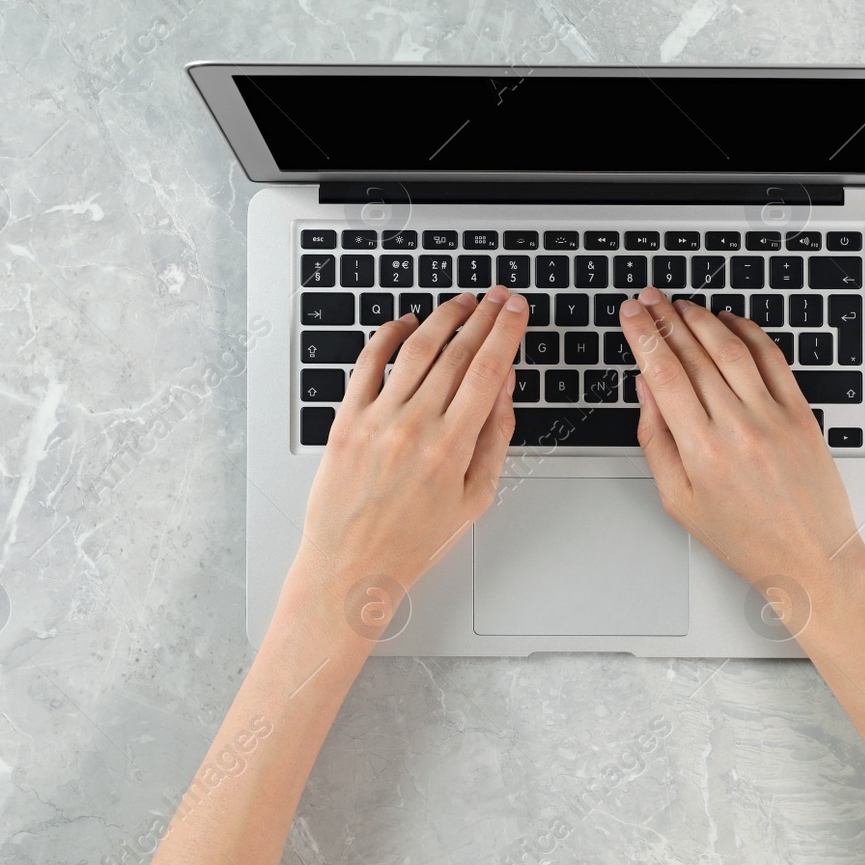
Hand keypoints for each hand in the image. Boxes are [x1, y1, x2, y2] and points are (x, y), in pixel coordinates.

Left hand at [288, 287, 528, 622]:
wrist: (351, 567)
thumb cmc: (413, 542)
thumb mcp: (475, 498)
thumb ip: (495, 438)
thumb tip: (505, 387)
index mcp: (452, 448)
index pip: (488, 370)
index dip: (507, 332)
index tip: (517, 309)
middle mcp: (415, 427)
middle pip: (457, 352)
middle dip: (484, 316)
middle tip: (499, 297)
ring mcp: (377, 420)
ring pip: (417, 349)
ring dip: (444, 317)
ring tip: (463, 302)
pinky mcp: (346, 420)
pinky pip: (368, 363)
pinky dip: (389, 335)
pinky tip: (406, 323)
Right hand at [620, 286, 864, 617]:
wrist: (810, 557)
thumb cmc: (744, 537)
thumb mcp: (679, 500)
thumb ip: (656, 440)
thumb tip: (646, 388)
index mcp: (701, 451)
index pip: (664, 374)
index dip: (642, 336)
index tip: (630, 313)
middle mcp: (737, 427)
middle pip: (694, 354)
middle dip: (665, 319)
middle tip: (648, 299)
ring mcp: (773, 416)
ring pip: (731, 349)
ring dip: (702, 319)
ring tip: (681, 305)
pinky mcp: (801, 413)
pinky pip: (772, 359)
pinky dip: (748, 333)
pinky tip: (729, 323)